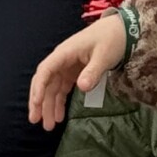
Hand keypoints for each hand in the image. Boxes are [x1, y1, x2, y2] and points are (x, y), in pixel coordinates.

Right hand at [28, 12, 127, 130]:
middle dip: (39, 101)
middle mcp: (62, 60)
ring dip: (49, 106)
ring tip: (48, 126)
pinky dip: (60, 102)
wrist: (121, 30)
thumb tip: (82, 87)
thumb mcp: (103, 55)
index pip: (46, 70)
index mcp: (65, 53)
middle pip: (45, 82)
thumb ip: (93, 71)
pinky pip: (62, 89)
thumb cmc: (111, 39)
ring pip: (52, 88)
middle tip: (35, 120)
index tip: (36, 104)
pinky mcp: (74, 72)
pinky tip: (60, 116)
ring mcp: (67, 67)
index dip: (38, 87)